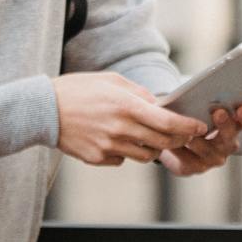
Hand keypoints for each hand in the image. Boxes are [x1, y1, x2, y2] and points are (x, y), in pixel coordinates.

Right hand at [54, 72, 208, 167]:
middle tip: (182, 134)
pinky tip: (118, 140)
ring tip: (148, 136)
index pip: (168, 122)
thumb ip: (139, 93)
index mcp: (127, 106)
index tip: (199, 127)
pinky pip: (123, 160)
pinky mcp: (97, 159)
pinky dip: (127, 153)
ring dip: (153, 148)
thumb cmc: (78, 90)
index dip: (188, 127)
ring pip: (146, 156)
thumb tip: (160, 104)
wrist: (42, 110)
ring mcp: (109, 147)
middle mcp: (121, 129)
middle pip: (162, 142)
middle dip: (178, 139)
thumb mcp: (111, 81)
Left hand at [160, 103, 241, 176]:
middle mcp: (226, 144)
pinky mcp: (192, 168)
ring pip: (209, 152)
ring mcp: (211, 159)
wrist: (168, 132)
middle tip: (218, 112)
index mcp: (234, 126)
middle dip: (225, 126)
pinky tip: (172, 144)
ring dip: (199, 141)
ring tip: (188, 132)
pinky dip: (179, 152)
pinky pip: (187, 162)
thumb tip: (208, 88)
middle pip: (231, 139)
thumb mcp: (198, 101)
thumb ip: (207, 97)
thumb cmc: (187, 111)